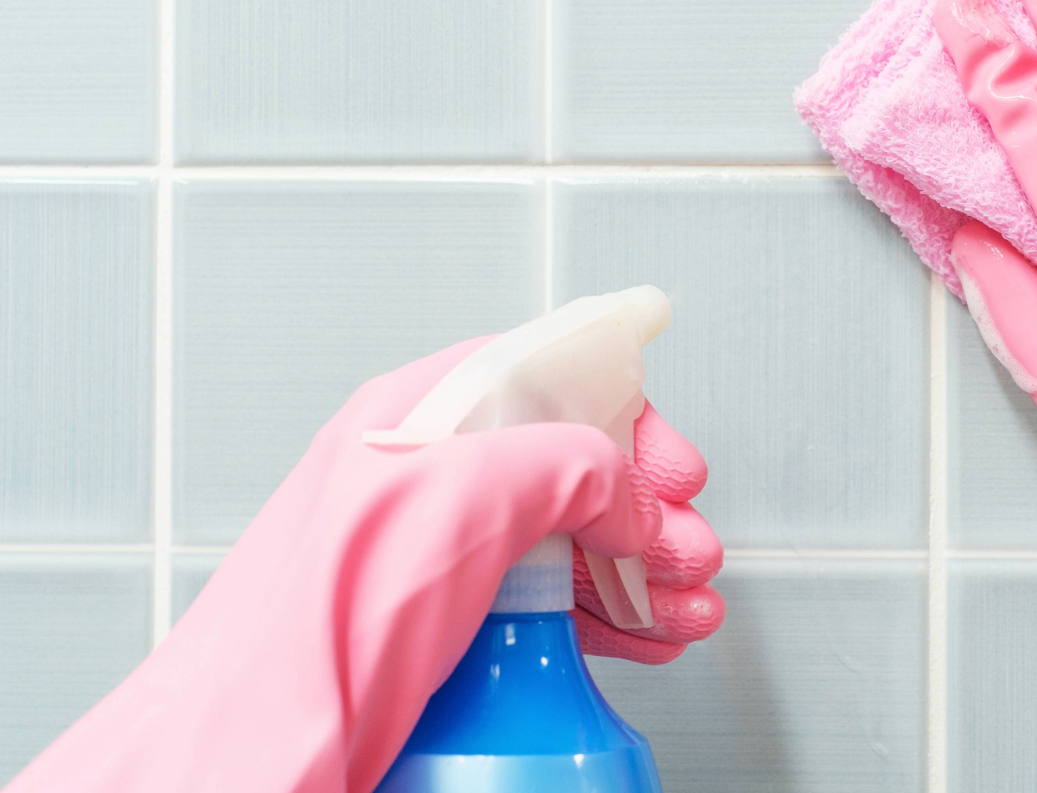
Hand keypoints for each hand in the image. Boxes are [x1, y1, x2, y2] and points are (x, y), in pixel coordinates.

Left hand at [6, 336, 723, 792]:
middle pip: (569, 466)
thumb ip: (562, 465)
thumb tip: (628, 494)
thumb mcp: (458, 498)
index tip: (673, 459)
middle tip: (688, 547)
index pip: (543, 377)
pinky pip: (549, 608)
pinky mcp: (447, 630)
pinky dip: (613, 619)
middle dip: (647, 508)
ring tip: (688, 603)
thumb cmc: (312, 632)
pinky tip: (651, 634)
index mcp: (416, 422)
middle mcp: (427, 481)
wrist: (254, 757)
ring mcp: (439, 560)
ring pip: (567, 543)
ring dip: (643, 570)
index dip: (622, 411)